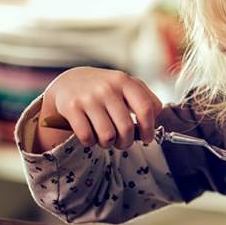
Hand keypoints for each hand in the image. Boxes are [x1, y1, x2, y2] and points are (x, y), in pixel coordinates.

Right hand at [36, 67, 161, 150]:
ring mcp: (88, 98)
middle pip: (126, 128)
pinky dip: (91, 142)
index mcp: (125, 81)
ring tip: (107, 138)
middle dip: (127, 142)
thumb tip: (155, 121)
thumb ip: (146, 99)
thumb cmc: (106, 88)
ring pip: (107, 136)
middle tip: (124, 142)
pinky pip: (87, 137)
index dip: (149, 129)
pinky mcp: (71, 108)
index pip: (146, 109)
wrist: (70, 81)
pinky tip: (91, 135)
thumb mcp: (126, 85)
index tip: (148, 139)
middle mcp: (107, 88)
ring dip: (108, 143)